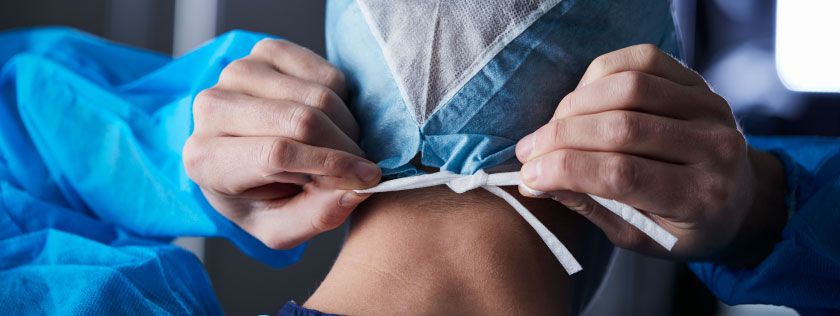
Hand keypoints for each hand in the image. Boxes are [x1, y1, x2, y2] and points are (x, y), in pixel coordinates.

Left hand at [183, 39, 379, 249]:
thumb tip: (356, 191)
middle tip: (360, 166)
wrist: (241, 156)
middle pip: (302, 120)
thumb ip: (316, 218)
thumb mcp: (280, 228)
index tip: (367, 178)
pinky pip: (325, 72)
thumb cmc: (259, 196)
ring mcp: (237, 72)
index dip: (330, 164)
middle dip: (345, 146)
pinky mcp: (264, 51)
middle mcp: (212, 108)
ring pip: (318, 94)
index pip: (276, 153)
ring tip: (340, 147)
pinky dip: (341, 99)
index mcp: (206, 159)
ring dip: (346, 126)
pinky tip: (328, 120)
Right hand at [516, 44, 786, 265]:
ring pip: (629, 88)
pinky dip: (600, 77)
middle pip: (622, 127)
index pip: (622, 174)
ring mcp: (710, 108)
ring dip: (575, 106)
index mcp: (701, 199)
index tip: (529, 174)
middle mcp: (714, 148)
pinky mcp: (698, 82)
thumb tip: (536, 179)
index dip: (566, 169)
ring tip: (552, 128)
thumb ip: (589, 205)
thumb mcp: (637, 236)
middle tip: (528, 150)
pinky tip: (581, 101)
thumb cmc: (682, 226)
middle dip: (561, 137)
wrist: (739, 199)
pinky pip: (642, 61)